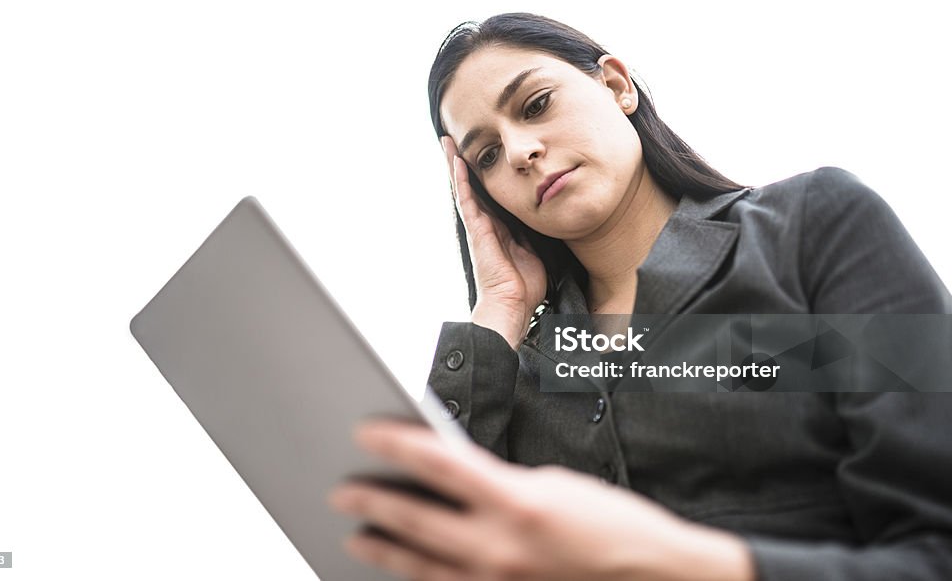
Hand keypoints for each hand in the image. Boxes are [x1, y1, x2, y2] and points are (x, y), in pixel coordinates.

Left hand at [329, 421, 754, 580]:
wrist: (656, 577)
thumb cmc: (614, 528)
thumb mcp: (555, 483)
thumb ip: (500, 481)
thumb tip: (456, 477)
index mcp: (517, 502)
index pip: (438, 462)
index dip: (395, 443)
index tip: (367, 431)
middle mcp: (500, 548)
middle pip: (416, 520)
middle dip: (373, 502)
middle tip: (343, 490)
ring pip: (421, 566)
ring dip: (385, 550)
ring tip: (359, 536)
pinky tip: (405, 575)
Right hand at [442, 136, 546, 348]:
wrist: (513, 305)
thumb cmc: (525, 285)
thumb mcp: (536, 250)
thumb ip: (535, 232)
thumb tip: (547, 215)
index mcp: (500, 228)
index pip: (490, 195)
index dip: (483, 175)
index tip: (480, 154)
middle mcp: (486, 224)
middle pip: (473, 187)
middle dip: (464, 164)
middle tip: (454, 140)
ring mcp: (478, 226)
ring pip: (464, 189)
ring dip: (455, 165)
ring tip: (447, 142)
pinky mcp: (476, 231)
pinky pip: (467, 201)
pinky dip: (460, 181)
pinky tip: (456, 162)